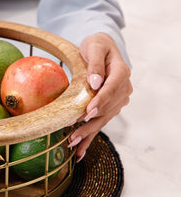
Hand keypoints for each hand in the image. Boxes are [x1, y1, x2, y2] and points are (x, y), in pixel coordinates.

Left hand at [68, 33, 131, 160]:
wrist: (103, 49)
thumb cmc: (97, 45)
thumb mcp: (94, 47)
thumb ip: (95, 63)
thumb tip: (95, 82)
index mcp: (121, 72)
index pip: (111, 89)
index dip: (100, 101)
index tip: (88, 111)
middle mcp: (123, 89)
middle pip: (106, 109)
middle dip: (89, 123)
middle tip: (73, 135)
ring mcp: (118, 100)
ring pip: (103, 119)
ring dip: (88, 134)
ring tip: (74, 145)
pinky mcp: (110, 107)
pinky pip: (100, 122)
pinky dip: (90, 136)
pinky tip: (80, 151)